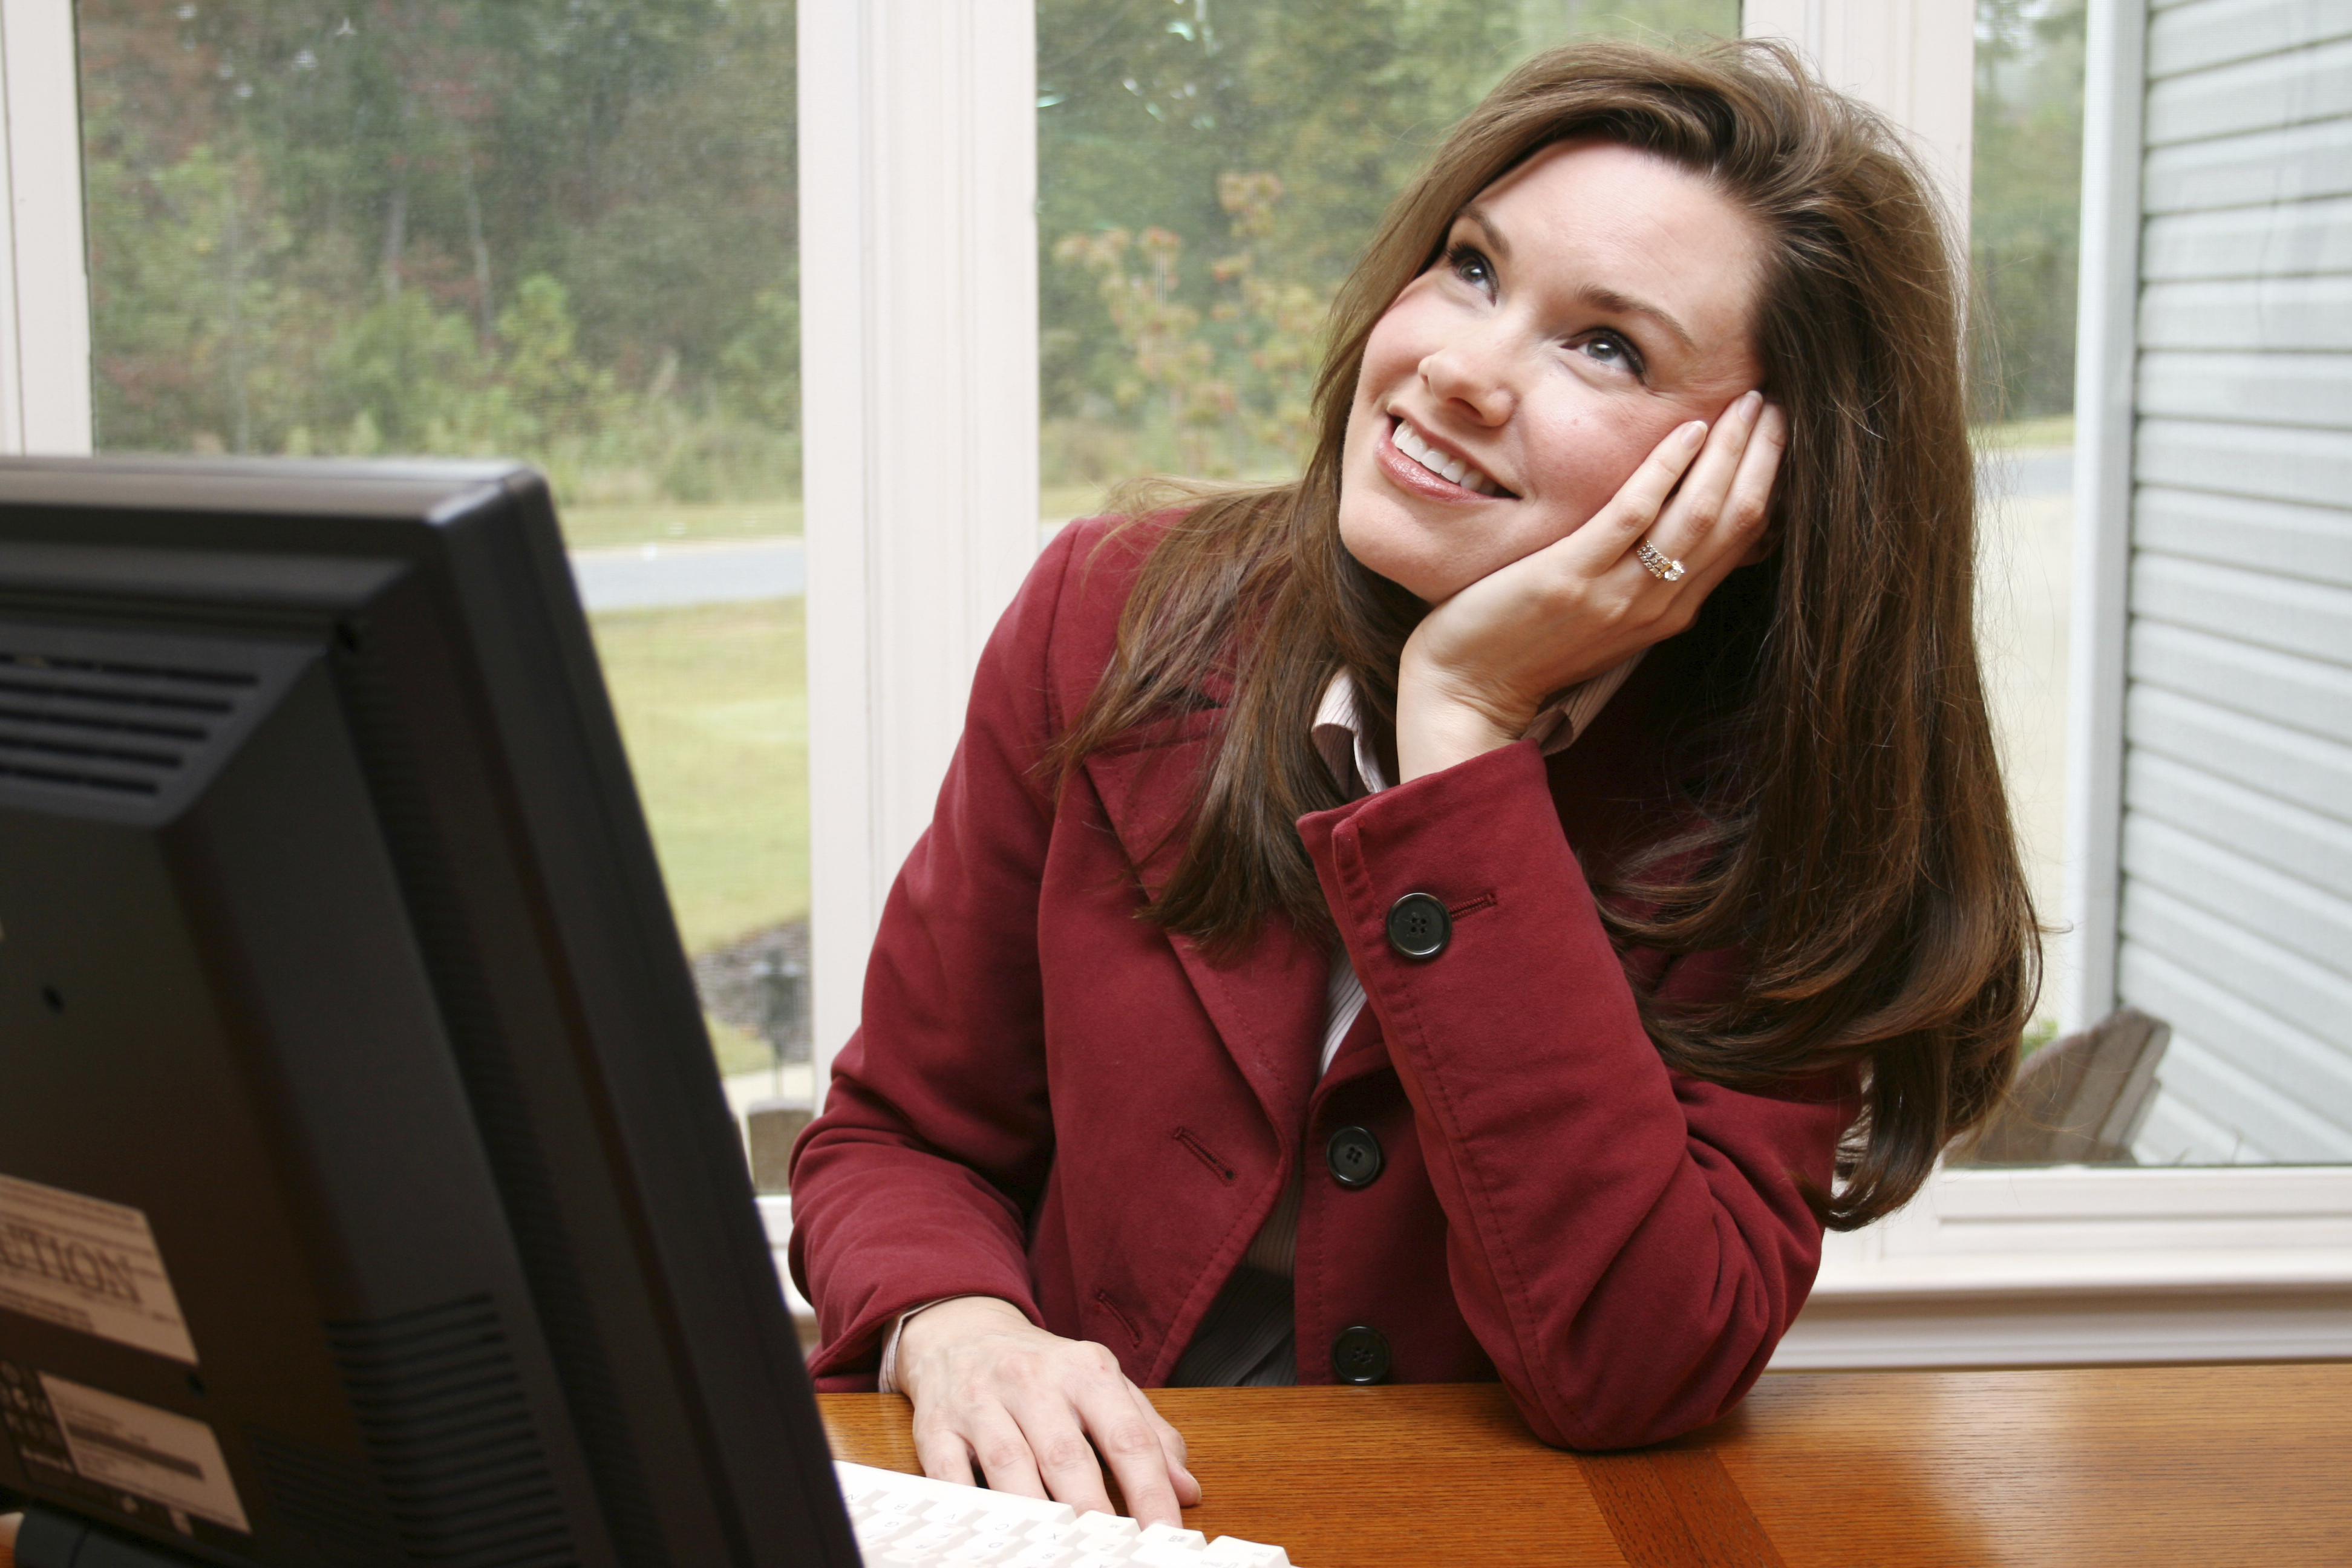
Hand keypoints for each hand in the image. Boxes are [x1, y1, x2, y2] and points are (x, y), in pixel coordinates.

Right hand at [893, 1295, 1200, 1526]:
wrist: (961, 1331)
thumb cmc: (1042, 1369)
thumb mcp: (1102, 1383)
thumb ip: (1149, 1432)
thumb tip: (1186, 1490)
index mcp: (1086, 1371)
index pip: (1127, 1436)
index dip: (1150, 1491)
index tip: (1166, 1535)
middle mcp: (1034, 1381)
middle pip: (1067, 1455)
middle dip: (1093, 1512)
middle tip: (1113, 1552)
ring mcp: (982, 1402)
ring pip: (1011, 1466)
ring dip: (1037, 1515)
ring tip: (1060, 1552)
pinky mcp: (937, 1426)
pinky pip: (949, 1475)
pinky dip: (969, 1509)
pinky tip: (993, 1536)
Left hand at [1395, 390, 1786, 780]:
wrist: (1466, 692)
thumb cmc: (1526, 646)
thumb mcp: (1602, 616)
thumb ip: (1641, 578)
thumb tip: (1666, 529)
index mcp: (1668, 612)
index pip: (1739, 540)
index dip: (1765, 481)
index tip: (1778, 431)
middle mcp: (1656, 606)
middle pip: (1733, 522)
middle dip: (1761, 456)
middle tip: (1777, 402)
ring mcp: (1617, 595)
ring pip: (1698, 515)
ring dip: (1729, 452)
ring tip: (1748, 402)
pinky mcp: (1572, 578)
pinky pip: (1634, 515)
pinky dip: (1667, 469)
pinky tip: (1688, 429)